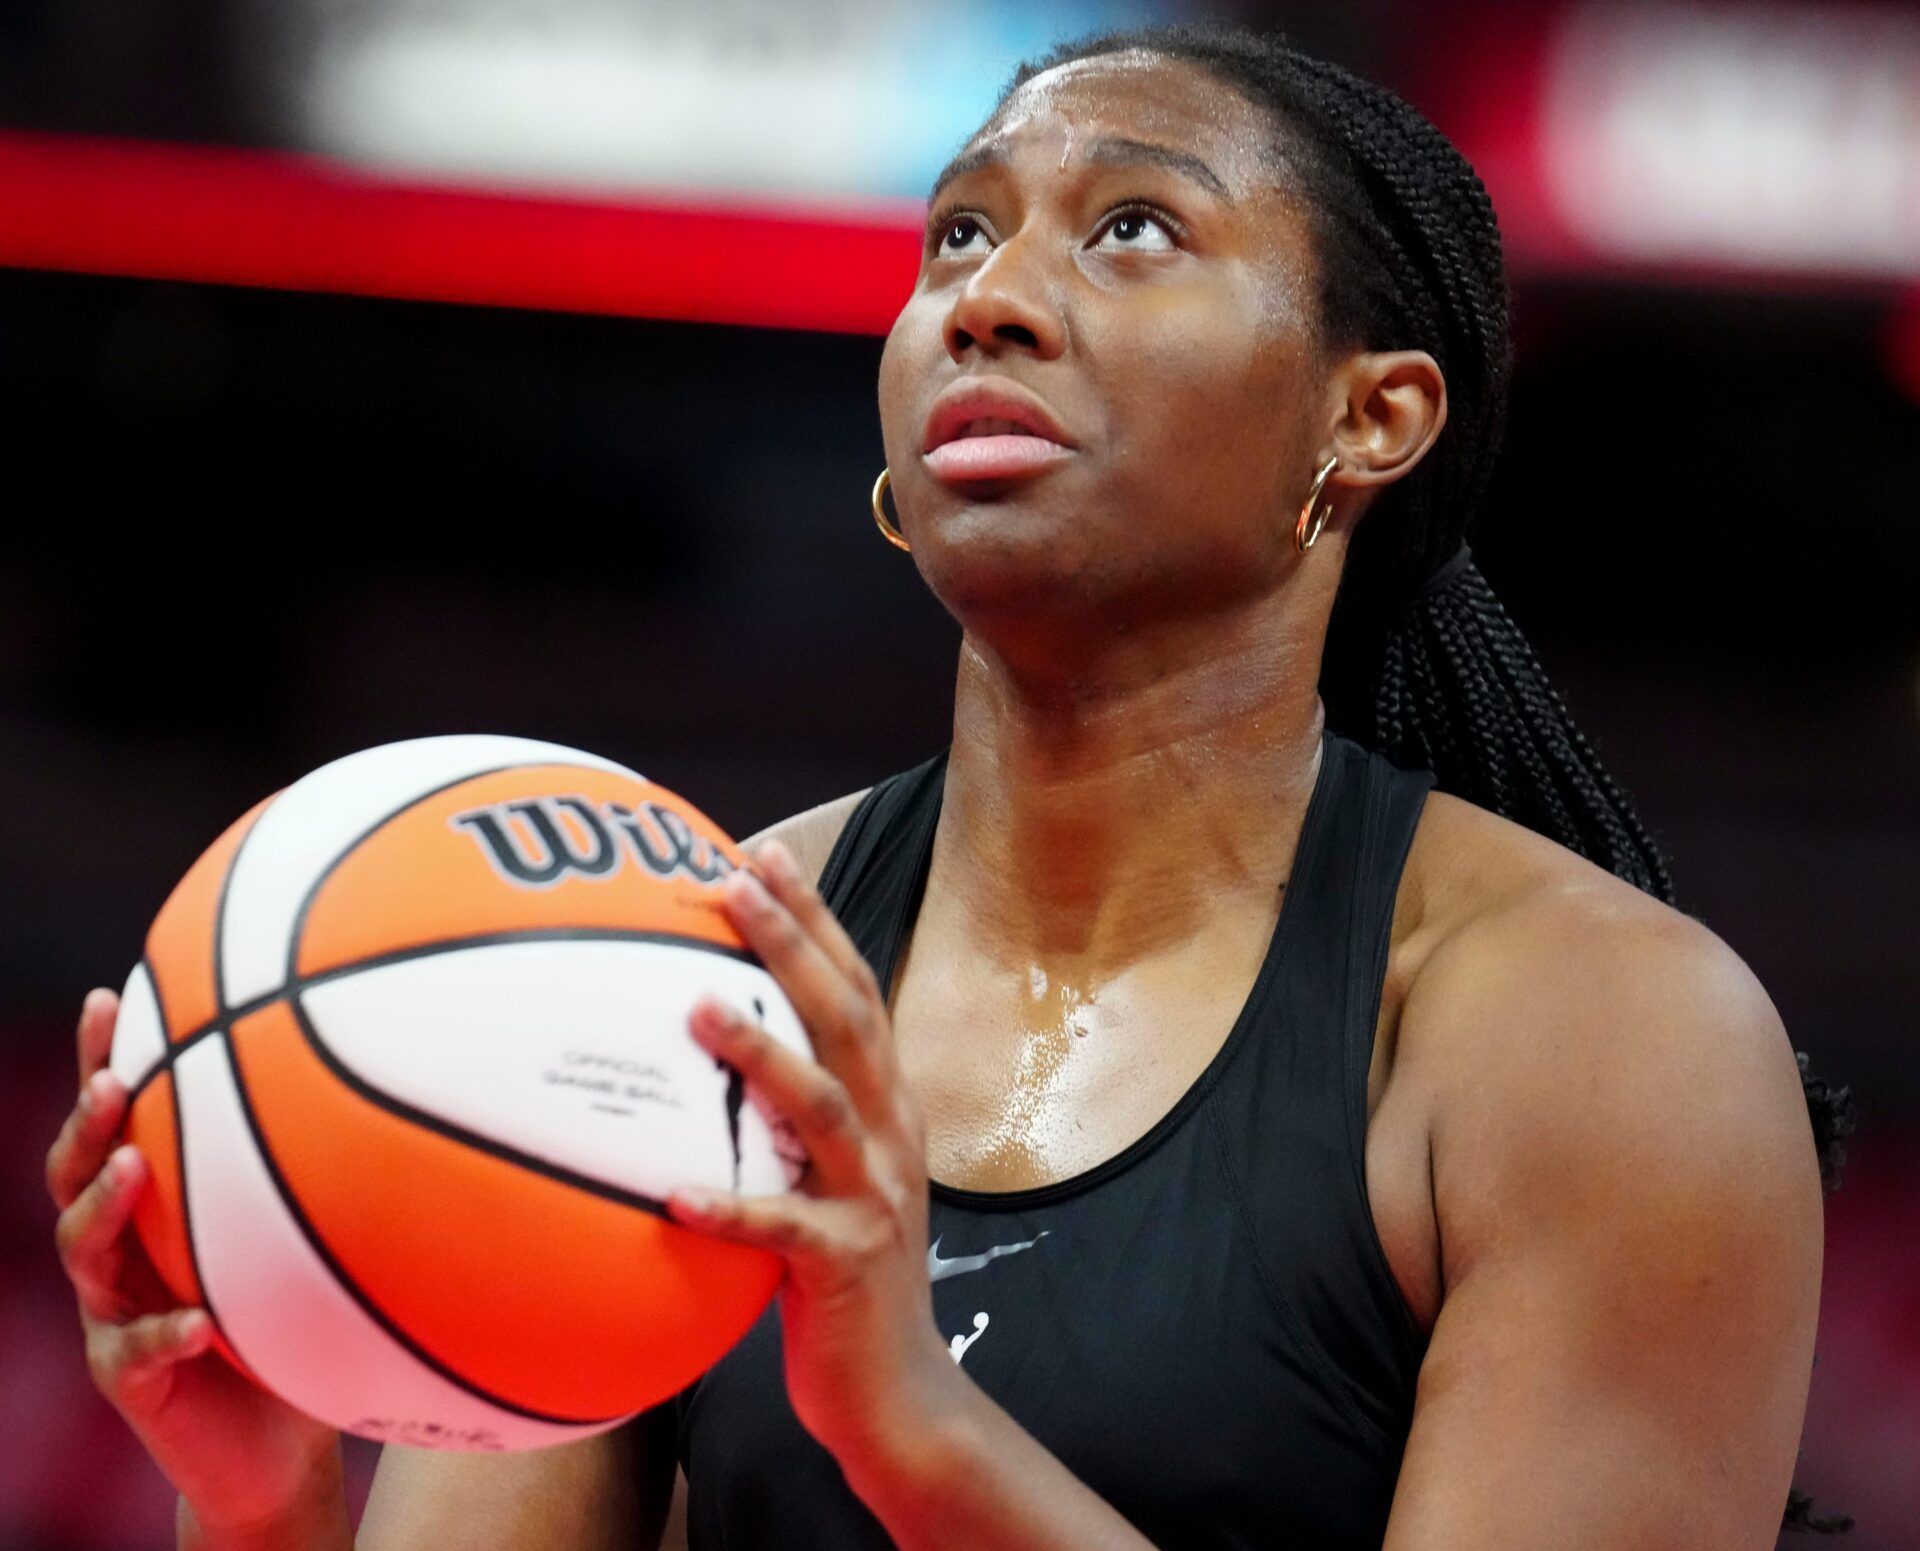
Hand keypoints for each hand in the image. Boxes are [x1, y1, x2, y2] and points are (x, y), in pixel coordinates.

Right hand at [47, 989, 346, 1543]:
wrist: (279, 1444)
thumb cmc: (300, 1319)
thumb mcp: (315, 1236)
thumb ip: (335, 1172)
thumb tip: (413, 1072)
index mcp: (158, 1204)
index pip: (118, 1120)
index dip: (104, 1059)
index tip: (113, 995)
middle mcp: (124, 1251)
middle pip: (77, 1172)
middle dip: (86, 1122)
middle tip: (111, 1080)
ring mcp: (116, 1313)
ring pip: (83, 1252)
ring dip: (104, 1207)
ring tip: (133, 1166)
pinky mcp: (132, 1380)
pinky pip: (133, 1353)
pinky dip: (162, 1333)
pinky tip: (194, 1323)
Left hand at [667, 841, 963, 1465]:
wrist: (899, 1393)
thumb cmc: (840, 1279)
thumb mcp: (823, 1181)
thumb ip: (783, 1122)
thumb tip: (694, 1057)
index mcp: (887, 1106)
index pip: (854, 989)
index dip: (815, 919)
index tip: (764, 853)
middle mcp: (892, 1136)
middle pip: (848, 1018)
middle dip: (795, 942)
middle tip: (734, 878)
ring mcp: (875, 1198)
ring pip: (824, 1107)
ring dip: (764, 1053)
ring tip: (700, 1007)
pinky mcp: (848, 1266)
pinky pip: (782, 1231)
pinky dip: (731, 1208)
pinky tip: (672, 1195)